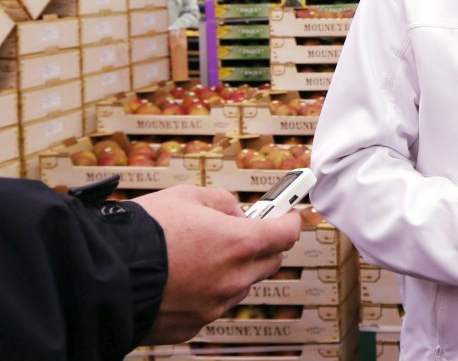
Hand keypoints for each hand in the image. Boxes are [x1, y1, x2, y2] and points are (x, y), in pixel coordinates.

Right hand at [133, 185, 301, 342]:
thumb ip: (223, 203)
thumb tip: (236, 214)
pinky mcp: (191, 326)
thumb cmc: (142, 234)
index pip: (286, 234)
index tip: (288, 214)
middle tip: (242, 232)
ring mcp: (213, 306)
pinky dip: (205, 292)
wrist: (102, 274)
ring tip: (199, 255)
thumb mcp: (188, 197)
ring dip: (232, 271)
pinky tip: (181, 278)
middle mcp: (232, 279)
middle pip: (269, 262)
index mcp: (239, 244)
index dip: (289, 220)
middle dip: (262, 245)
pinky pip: (211, 305)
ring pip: (240, 286)